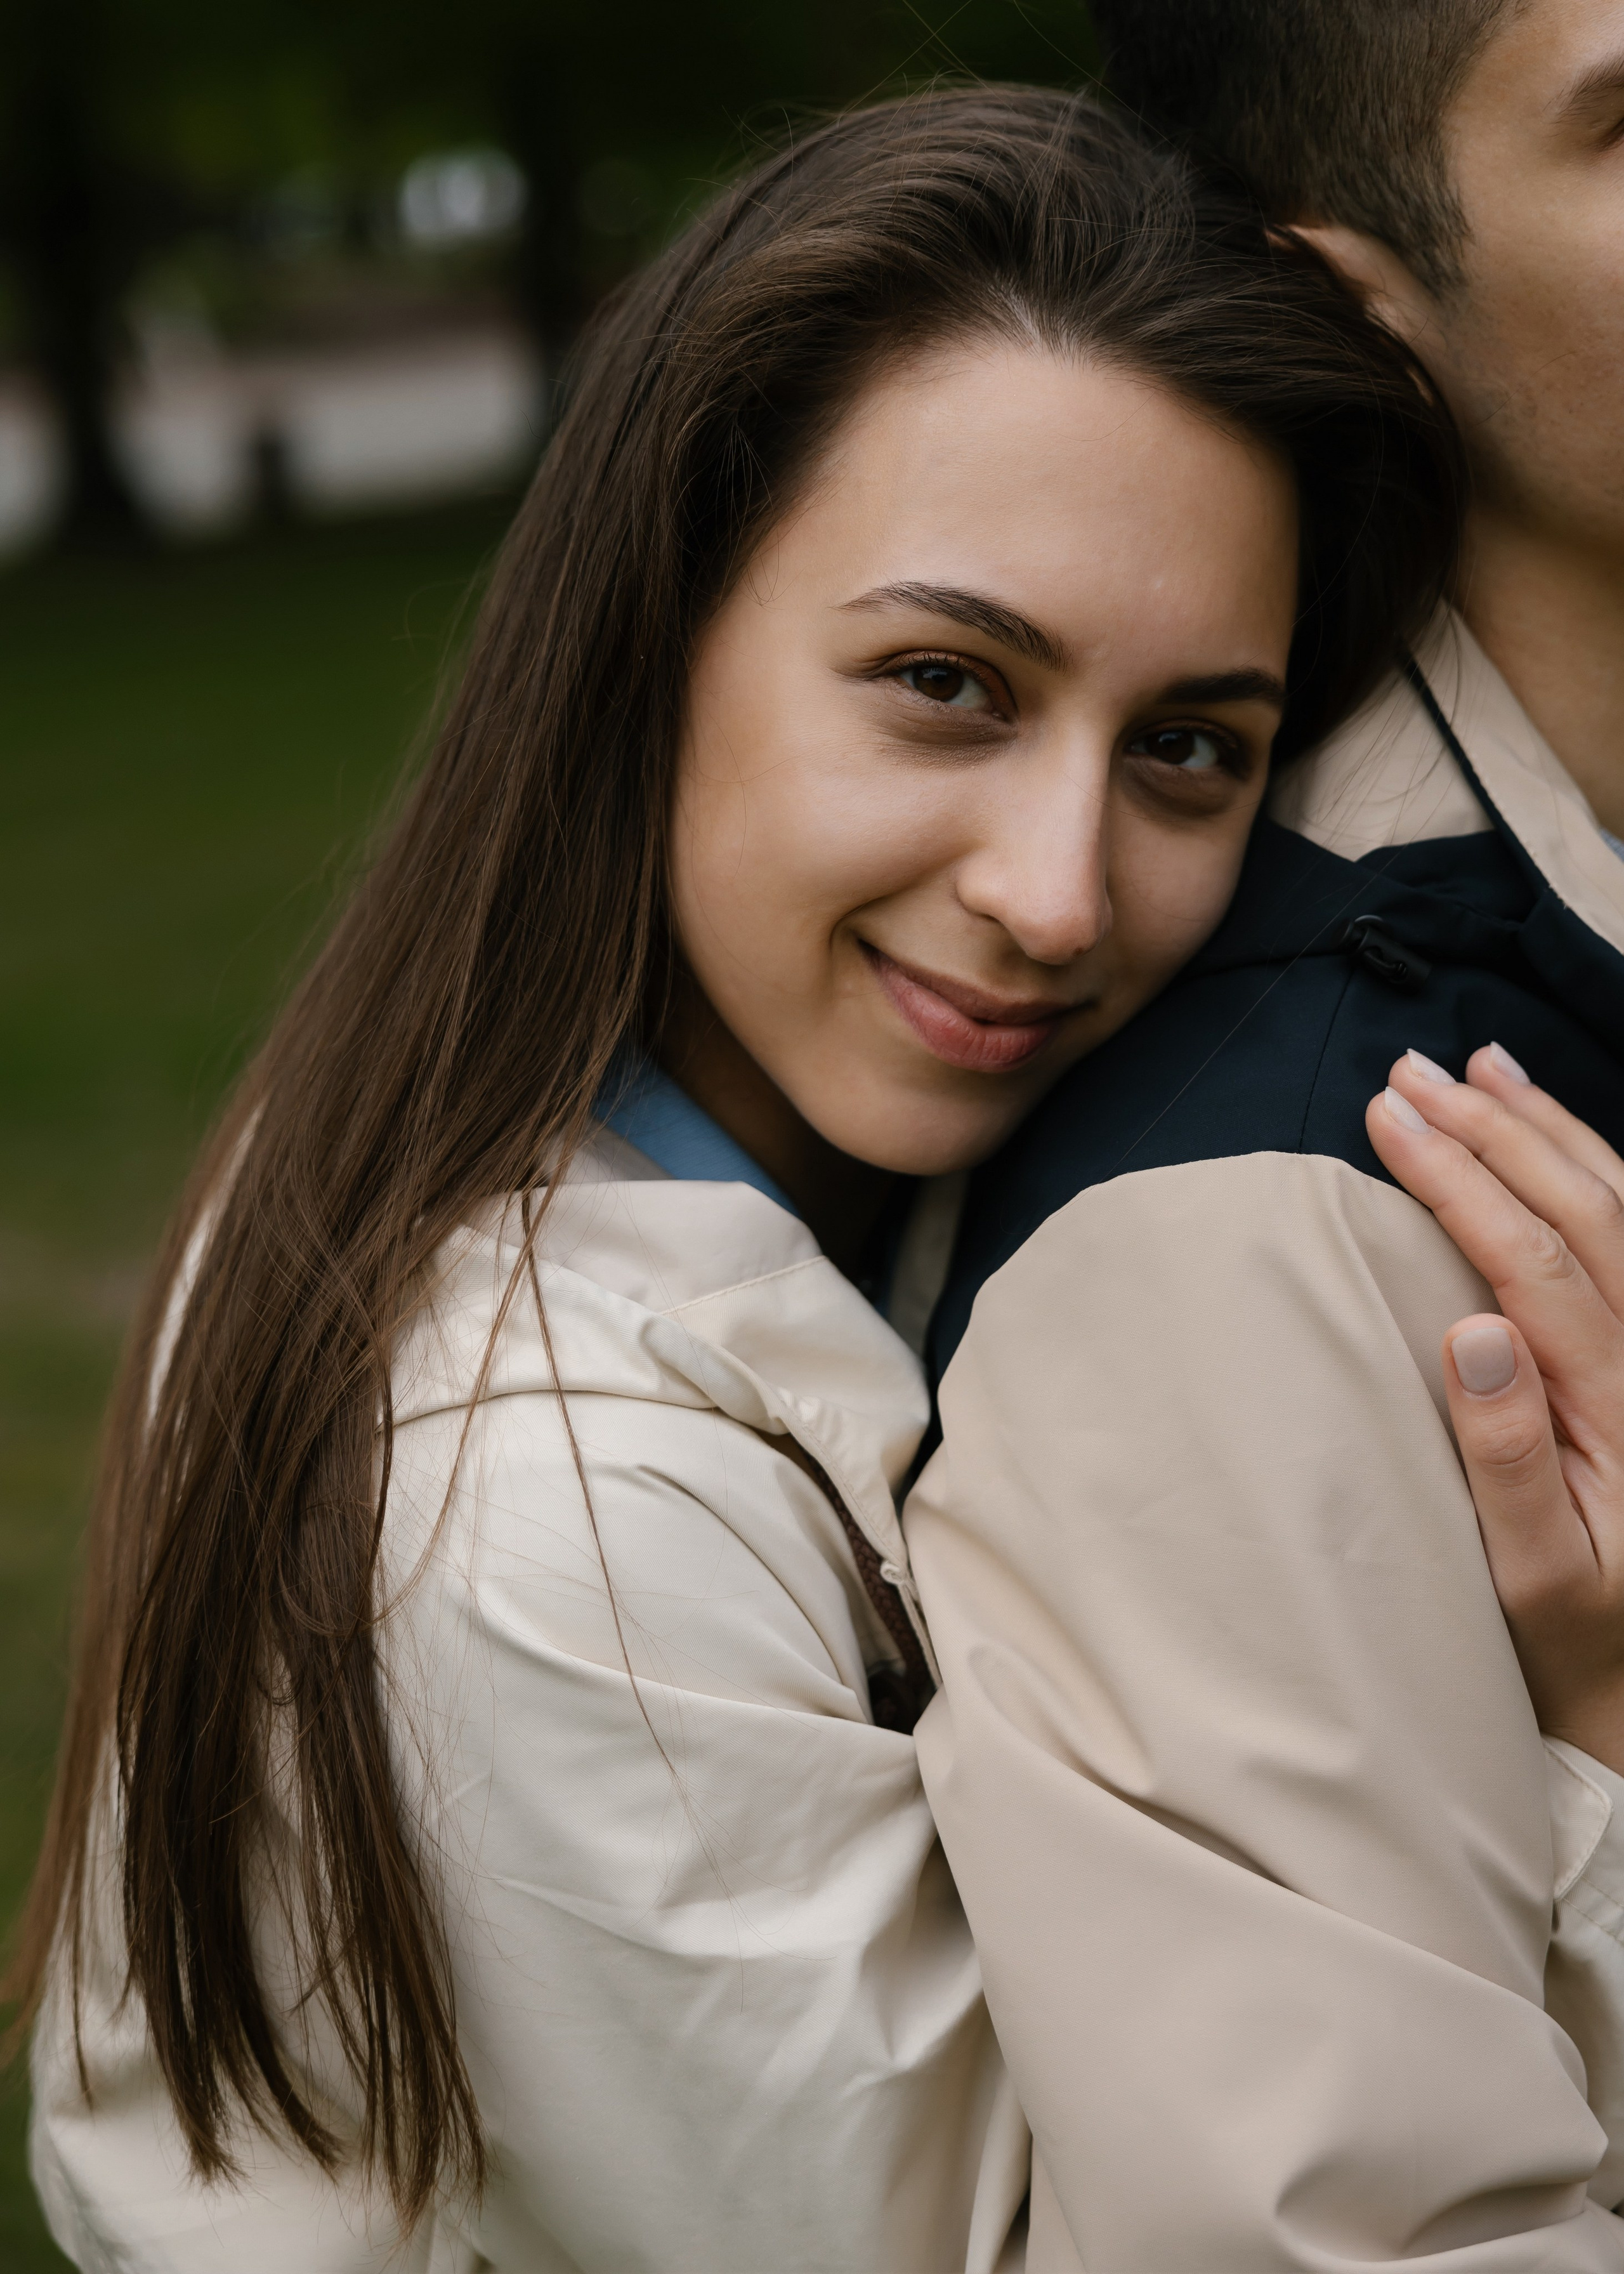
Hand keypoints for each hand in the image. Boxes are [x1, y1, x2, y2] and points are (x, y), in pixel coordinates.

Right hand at [1366, 1044, 1623, 1775]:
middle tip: (1409, 1073)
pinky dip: (1587, 1170)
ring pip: (1622, 1209)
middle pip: (1588, 1212)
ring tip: (1479, 1066)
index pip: (1538, 1261)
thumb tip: (1471, 1332)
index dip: (1462, 1179)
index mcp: (1621, 1411)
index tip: (1390, 1119)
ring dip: (1547, 1129)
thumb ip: (1505, 1459)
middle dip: (1493, 1131)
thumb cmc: (1574, 1645)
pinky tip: (1547, 1137)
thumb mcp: (1531, 1580)